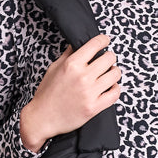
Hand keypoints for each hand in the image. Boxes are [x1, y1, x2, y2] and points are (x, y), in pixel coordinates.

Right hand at [19, 31, 120, 149]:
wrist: (42, 118)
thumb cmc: (47, 94)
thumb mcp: (54, 68)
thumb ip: (67, 55)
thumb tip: (77, 43)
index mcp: (72, 64)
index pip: (95, 44)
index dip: (103, 40)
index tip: (105, 41)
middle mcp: (82, 77)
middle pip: (109, 58)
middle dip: (109, 57)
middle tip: (106, 60)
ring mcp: (89, 93)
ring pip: (115, 75)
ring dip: (114, 72)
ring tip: (109, 74)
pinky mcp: (94, 107)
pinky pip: (115, 94)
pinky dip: (115, 88)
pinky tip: (110, 87)